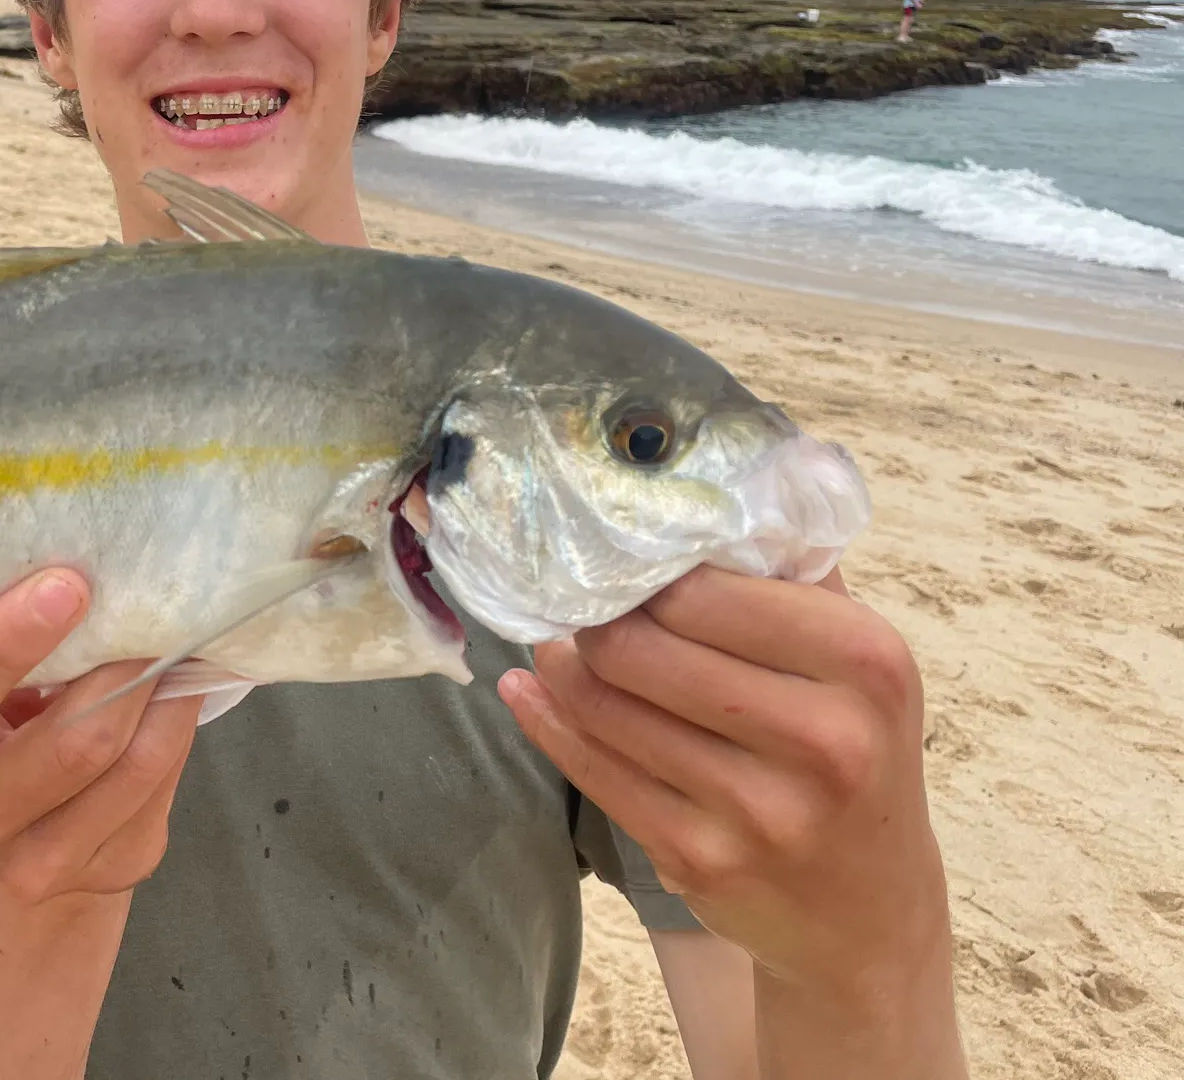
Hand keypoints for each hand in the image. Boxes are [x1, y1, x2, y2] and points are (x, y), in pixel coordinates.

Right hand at [0, 569, 201, 904]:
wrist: (9, 839)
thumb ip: (10, 646)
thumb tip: (94, 579)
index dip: (7, 641)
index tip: (68, 585)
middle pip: (70, 744)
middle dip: (122, 667)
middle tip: (153, 610)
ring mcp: (31, 869)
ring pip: (130, 765)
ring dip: (164, 693)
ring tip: (175, 643)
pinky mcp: (106, 874)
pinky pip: (160, 783)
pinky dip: (178, 724)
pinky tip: (178, 691)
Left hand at [499, 566, 949, 995]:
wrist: (867, 909)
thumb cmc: (850, 749)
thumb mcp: (854, 659)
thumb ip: (790, 576)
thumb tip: (708, 484)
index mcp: (865, 662)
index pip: (708, 590)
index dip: (644, 570)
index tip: (615, 553)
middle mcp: (823, 739)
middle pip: (644, 647)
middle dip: (594, 616)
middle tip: (574, 598)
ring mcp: (761, 810)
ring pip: (609, 707)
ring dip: (561, 664)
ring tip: (553, 638)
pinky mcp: (703, 860)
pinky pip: (595, 772)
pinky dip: (548, 722)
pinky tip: (527, 691)